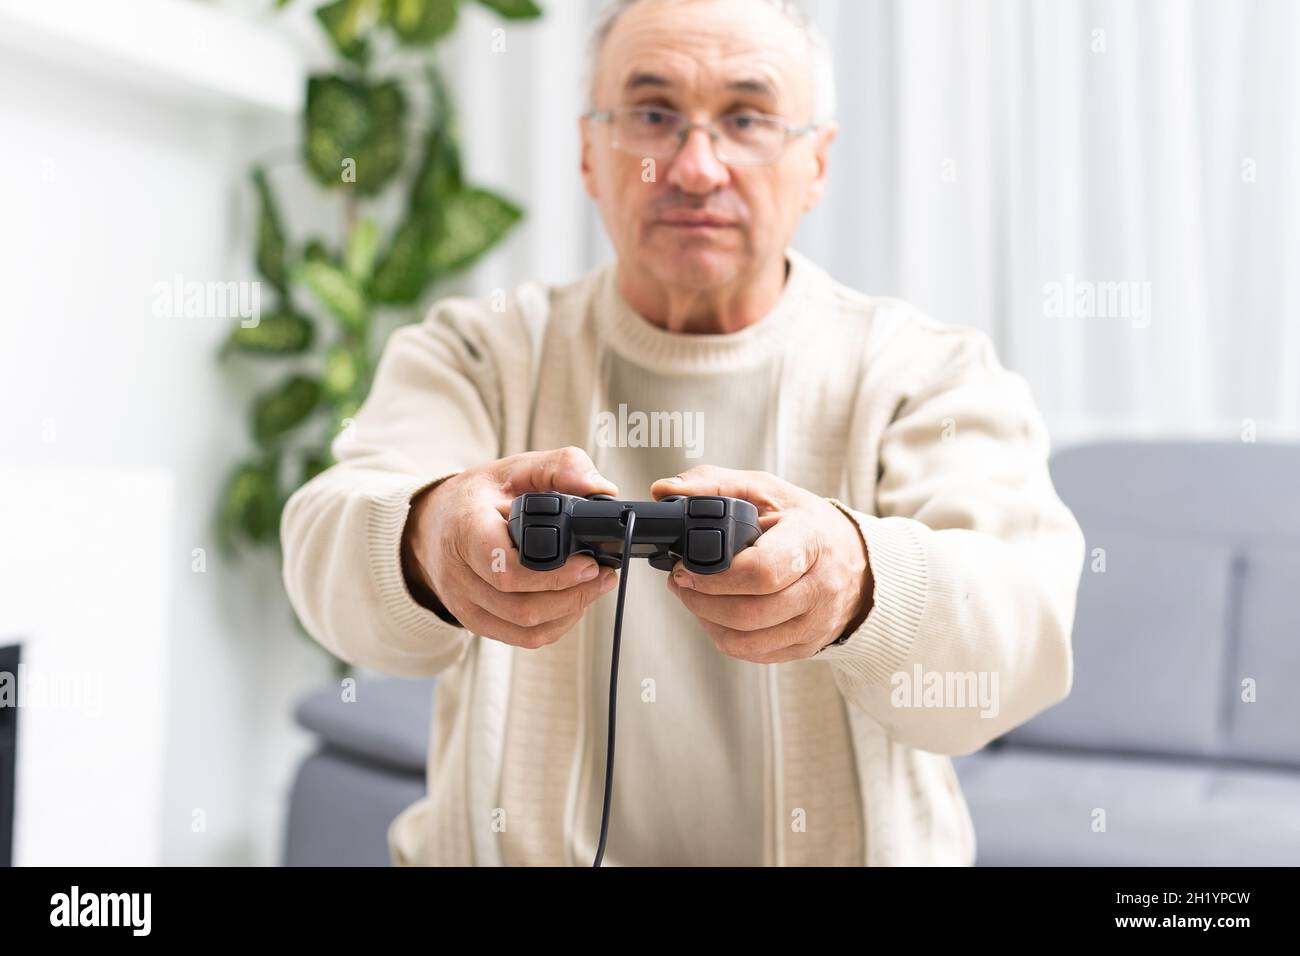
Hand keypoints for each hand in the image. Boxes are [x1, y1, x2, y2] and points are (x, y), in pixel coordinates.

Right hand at [403, 447, 620, 647]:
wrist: (434, 523)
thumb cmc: (478, 497)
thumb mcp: (515, 467)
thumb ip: (561, 467)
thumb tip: (602, 490)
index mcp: (466, 529)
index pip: (506, 568)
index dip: (554, 574)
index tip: (589, 562)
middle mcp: (459, 574)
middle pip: (521, 606)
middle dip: (573, 595)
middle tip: (602, 575)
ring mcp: (464, 603)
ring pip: (524, 628)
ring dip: (569, 612)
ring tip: (594, 587)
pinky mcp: (474, 621)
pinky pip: (520, 638)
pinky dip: (555, 625)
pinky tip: (572, 604)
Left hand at [650, 465, 872, 662]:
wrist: (855, 559)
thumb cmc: (804, 522)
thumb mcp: (765, 490)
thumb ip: (713, 484)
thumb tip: (664, 490)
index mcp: (811, 542)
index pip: (763, 571)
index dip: (715, 576)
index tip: (685, 566)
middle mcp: (819, 588)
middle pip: (750, 613)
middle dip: (701, 600)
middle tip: (680, 580)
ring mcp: (815, 623)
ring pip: (747, 641)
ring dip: (706, 620)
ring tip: (692, 595)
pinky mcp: (806, 646)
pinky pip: (754, 653)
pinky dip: (723, 636)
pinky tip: (714, 613)